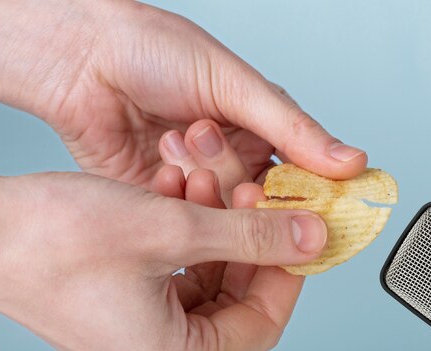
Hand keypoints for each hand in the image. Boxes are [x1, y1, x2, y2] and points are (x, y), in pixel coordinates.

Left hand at [0, 0, 366, 186]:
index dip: (309, 196)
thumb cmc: (155, 51)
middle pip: (260, 203)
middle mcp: (231, 161)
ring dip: (202, 184)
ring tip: (176, 139)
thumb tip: (350, 161)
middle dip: (241, 185)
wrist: (79, 58)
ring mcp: (195, 184)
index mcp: (260, 130)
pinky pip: (181, 219)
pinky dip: (174, 198)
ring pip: (220, 214)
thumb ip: (294, 130)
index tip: (318, 215)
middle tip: (230, 169)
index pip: (301, 178)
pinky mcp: (160, 201)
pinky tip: (160, 162)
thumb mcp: (235, 85)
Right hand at [0, 171, 325, 350]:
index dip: (287, 272)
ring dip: (212, 227)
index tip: (297, 231)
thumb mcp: (170, 228)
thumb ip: (250, 235)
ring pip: (203, 278)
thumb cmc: (50, 237)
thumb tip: (309, 240)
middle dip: (244, 238)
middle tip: (250, 191)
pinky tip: (176, 191)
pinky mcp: (119, 309)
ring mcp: (134, 336)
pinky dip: (183, 234)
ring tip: (206, 178)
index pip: (262, 324)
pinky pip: (171, 274)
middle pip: (233, 299)